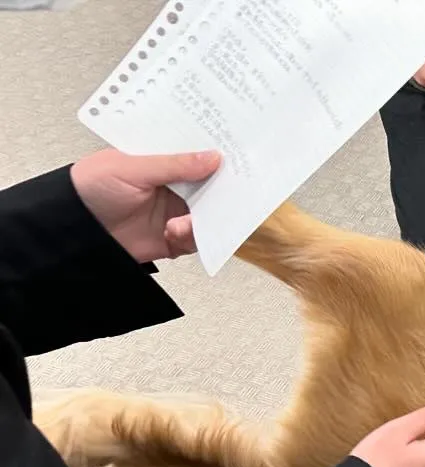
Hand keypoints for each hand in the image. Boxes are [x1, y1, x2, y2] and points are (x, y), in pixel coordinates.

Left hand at [70, 148, 219, 262]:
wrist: (75, 231)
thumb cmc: (90, 188)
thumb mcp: (130, 168)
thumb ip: (173, 164)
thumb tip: (212, 157)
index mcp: (162, 160)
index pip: (195, 152)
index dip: (214, 152)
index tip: (232, 154)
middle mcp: (173, 185)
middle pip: (210, 184)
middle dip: (219, 189)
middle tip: (226, 191)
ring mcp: (176, 211)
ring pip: (210, 214)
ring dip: (205, 218)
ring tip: (184, 221)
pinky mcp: (176, 238)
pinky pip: (199, 239)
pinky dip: (192, 237)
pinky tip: (174, 232)